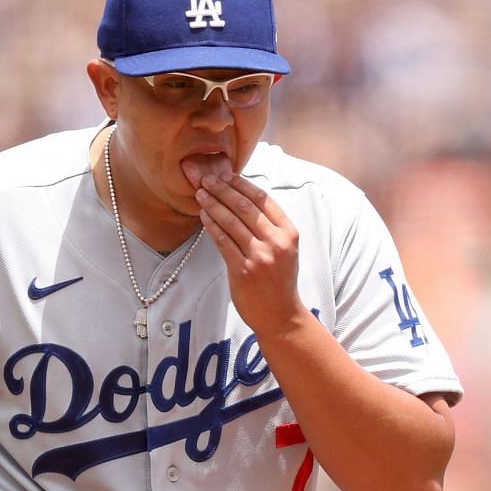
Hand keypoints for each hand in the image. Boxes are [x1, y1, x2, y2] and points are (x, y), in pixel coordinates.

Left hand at [191, 166, 305, 336]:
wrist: (280, 315)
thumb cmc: (279, 280)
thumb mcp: (285, 249)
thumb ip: (269, 227)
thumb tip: (242, 199)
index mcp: (289, 233)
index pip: (263, 200)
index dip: (242, 184)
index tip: (227, 175)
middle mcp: (276, 242)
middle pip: (245, 207)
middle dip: (223, 189)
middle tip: (207, 179)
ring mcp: (260, 257)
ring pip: (231, 222)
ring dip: (213, 204)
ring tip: (201, 194)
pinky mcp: (243, 270)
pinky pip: (223, 242)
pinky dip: (211, 226)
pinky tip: (203, 216)